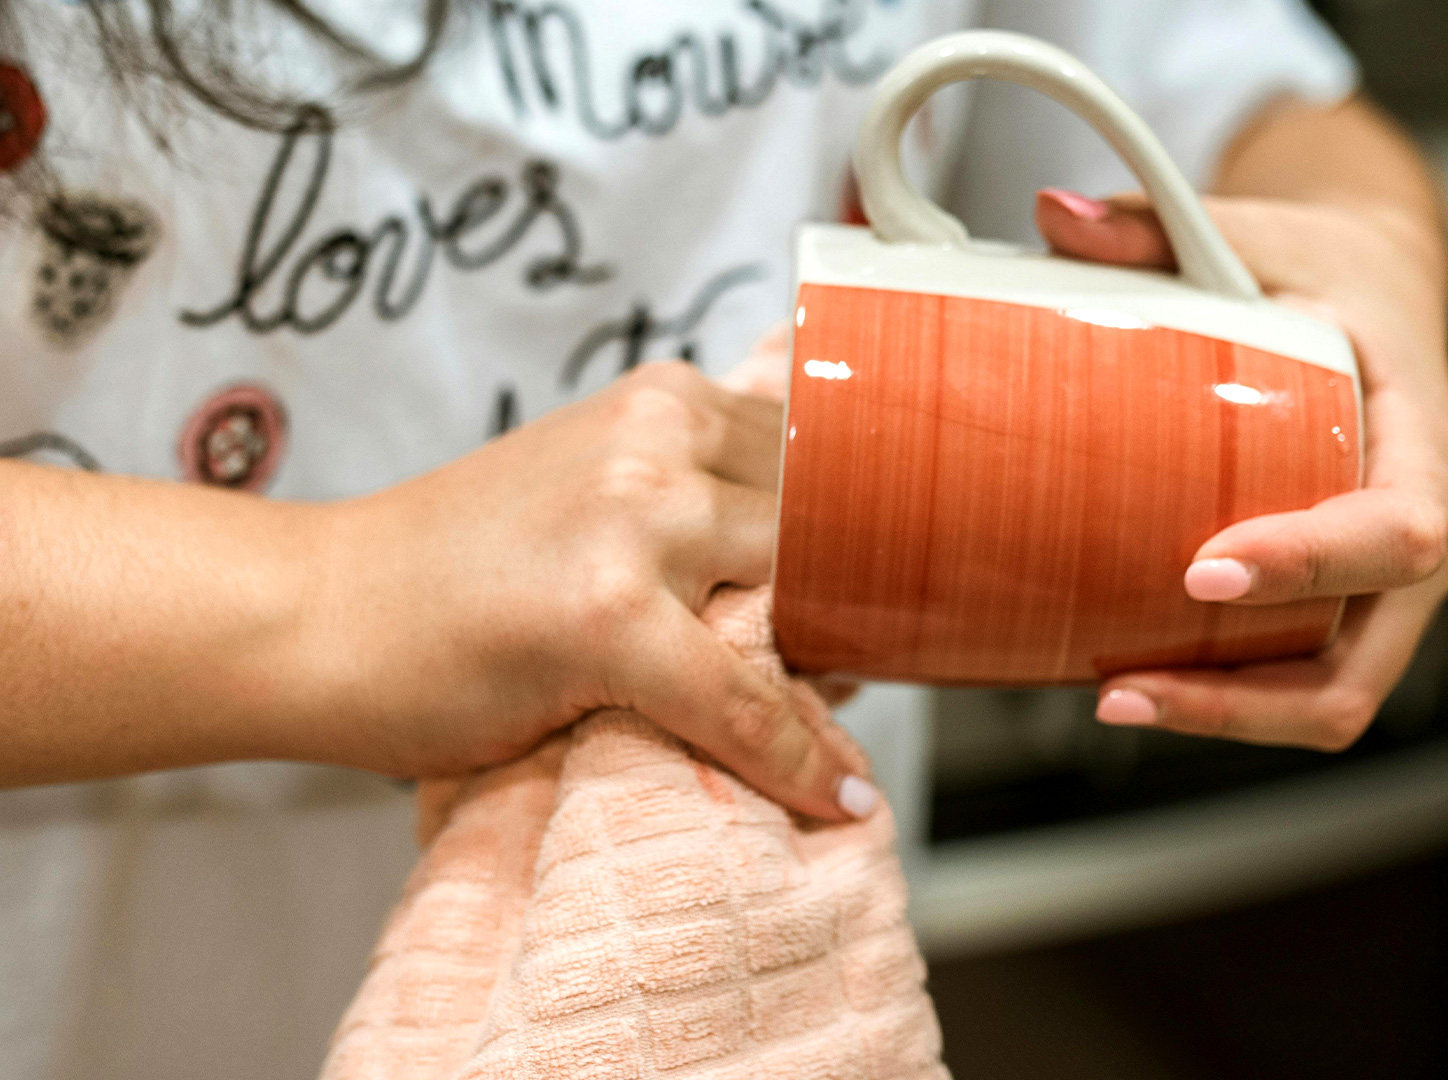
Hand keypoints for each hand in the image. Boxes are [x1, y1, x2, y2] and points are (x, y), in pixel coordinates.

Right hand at [310, 361, 874, 818]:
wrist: (314, 617)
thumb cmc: (455, 576)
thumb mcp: (595, 496)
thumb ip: (702, 507)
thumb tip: (838, 584)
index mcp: (665, 402)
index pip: (826, 459)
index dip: (867, 535)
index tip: (897, 590)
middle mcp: (659, 440)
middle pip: (831, 527)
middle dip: (860, 600)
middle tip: (867, 665)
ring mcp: (636, 520)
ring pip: (805, 602)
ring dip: (836, 671)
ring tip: (839, 717)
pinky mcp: (608, 613)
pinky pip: (744, 702)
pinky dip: (793, 758)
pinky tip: (832, 796)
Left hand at [1036, 187, 1447, 748]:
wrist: (1379, 294)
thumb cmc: (1326, 272)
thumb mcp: (1258, 228)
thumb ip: (1158, 225)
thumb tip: (1051, 216)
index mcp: (1424, 436)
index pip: (1395, 529)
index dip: (1308, 563)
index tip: (1201, 570)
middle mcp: (1427, 531)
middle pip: (1366, 663)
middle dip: (1247, 697)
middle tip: (1125, 684)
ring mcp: (1390, 587)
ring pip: (1335, 695)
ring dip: (1229, 717)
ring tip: (1115, 698)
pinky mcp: (1347, 608)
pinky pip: (1304, 680)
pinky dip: (1231, 701)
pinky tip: (1138, 678)